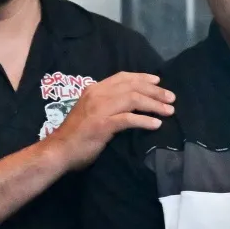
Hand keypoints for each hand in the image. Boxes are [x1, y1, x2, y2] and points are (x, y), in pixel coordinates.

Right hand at [50, 71, 173, 168]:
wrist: (58, 151)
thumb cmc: (75, 135)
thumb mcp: (90, 112)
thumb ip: (106, 105)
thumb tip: (129, 104)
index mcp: (94, 90)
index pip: (122, 77)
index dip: (142, 77)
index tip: (158, 81)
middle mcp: (97, 95)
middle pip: (132, 86)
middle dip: (155, 91)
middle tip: (171, 98)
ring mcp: (99, 109)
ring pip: (133, 99)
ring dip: (154, 104)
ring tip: (169, 111)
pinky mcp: (102, 125)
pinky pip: (128, 119)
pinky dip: (144, 120)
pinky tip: (156, 124)